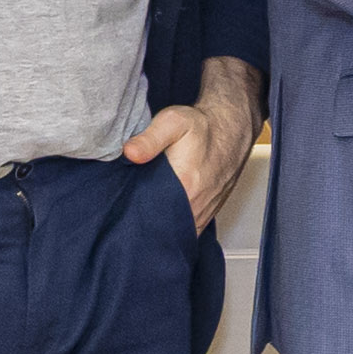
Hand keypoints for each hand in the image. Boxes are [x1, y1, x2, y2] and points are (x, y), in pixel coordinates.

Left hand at [122, 60, 264, 227]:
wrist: (231, 130)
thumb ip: (149, 138)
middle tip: (130, 204)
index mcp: (184, 186)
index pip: (148, 214)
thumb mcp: (173, 122)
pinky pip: (185, 231)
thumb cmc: (202, 127)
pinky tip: (164, 212)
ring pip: (172, 232)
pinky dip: (172, 227)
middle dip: (142, 221)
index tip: (122, 202)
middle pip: (159, 226)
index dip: (130, 212)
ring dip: (158, 225)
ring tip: (147, 208)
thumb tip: (129, 153)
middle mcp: (195, 206)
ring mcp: (202, 214)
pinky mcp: (206, 216)